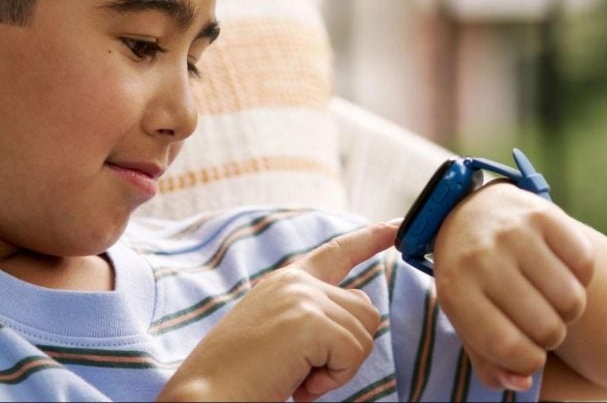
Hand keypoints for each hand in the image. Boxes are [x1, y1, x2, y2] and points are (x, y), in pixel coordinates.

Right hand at [157, 221, 397, 402]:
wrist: (204, 396)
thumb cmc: (241, 374)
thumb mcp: (280, 330)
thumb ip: (316, 311)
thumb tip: (363, 309)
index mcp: (287, 281)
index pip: (338, 252)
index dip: (371, 238)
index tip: (397, 226)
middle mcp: (297, 281)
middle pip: (365, 310)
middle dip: (346, 349)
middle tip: (304, 371)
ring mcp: (303, 296)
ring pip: (363, 333)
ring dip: (337, 367)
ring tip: (296, 376)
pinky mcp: (308, 319)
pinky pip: (352, 353)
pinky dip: (333, 380)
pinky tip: (298, 384)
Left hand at [433, 182, 594, 391]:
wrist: (467, 210)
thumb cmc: (468, 273)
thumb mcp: (463, 315)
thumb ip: (488, 361)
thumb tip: (522, 381)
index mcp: (455, 287)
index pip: (510, 349)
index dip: (529, 361)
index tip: (526, 349)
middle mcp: (482, 256)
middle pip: (547, 329)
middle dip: (548, 333)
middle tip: (533, 313)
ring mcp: (512, 232)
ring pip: (572, 301)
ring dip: (566, 307)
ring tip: (544, 292)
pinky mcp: (541, 213)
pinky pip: (585, 265)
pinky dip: (578, 275)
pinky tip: (554, 266)